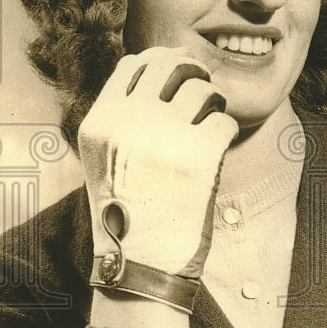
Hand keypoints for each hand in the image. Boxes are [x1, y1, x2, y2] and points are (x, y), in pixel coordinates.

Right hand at [78, 47, 238, 277]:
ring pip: (201, 89)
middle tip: (203, 92)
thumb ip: (124, 117)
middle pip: (169, 64)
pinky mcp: (197, 157)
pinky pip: (223, 121)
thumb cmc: (128, 214)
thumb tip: (164, 68)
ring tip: (210, 124)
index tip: (177, 74)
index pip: (133, 63)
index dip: (161, 62)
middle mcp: (127, 123)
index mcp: (100, 122)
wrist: (141, 265)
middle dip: (193, 73)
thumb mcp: (105, 160)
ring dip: (213, 103)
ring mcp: (163, 138)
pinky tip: (218, 149)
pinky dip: (226, 132)